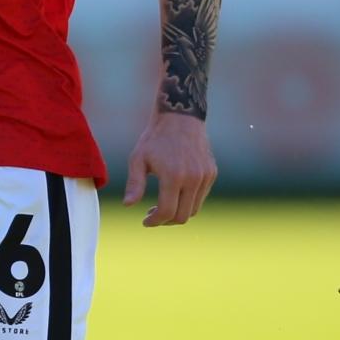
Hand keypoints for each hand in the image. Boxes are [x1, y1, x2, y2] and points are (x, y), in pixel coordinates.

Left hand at [123, 112, 216, 226]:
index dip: (154, 221)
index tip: (145, 221)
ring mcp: (205, 176)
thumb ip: (134, 184)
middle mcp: (193, 178)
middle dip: (166, 221)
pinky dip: (188, 202)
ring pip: (194, 209)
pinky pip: (201, 197)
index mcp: (173, 176)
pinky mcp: (211, 173)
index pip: (167, 212)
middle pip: (182, 216)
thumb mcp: (138, 159)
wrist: (180, 117)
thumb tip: (127, 205)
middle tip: (152, 215)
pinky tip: (174, 194)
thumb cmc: (154, 139)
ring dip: (177, 213)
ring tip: (162, 206)